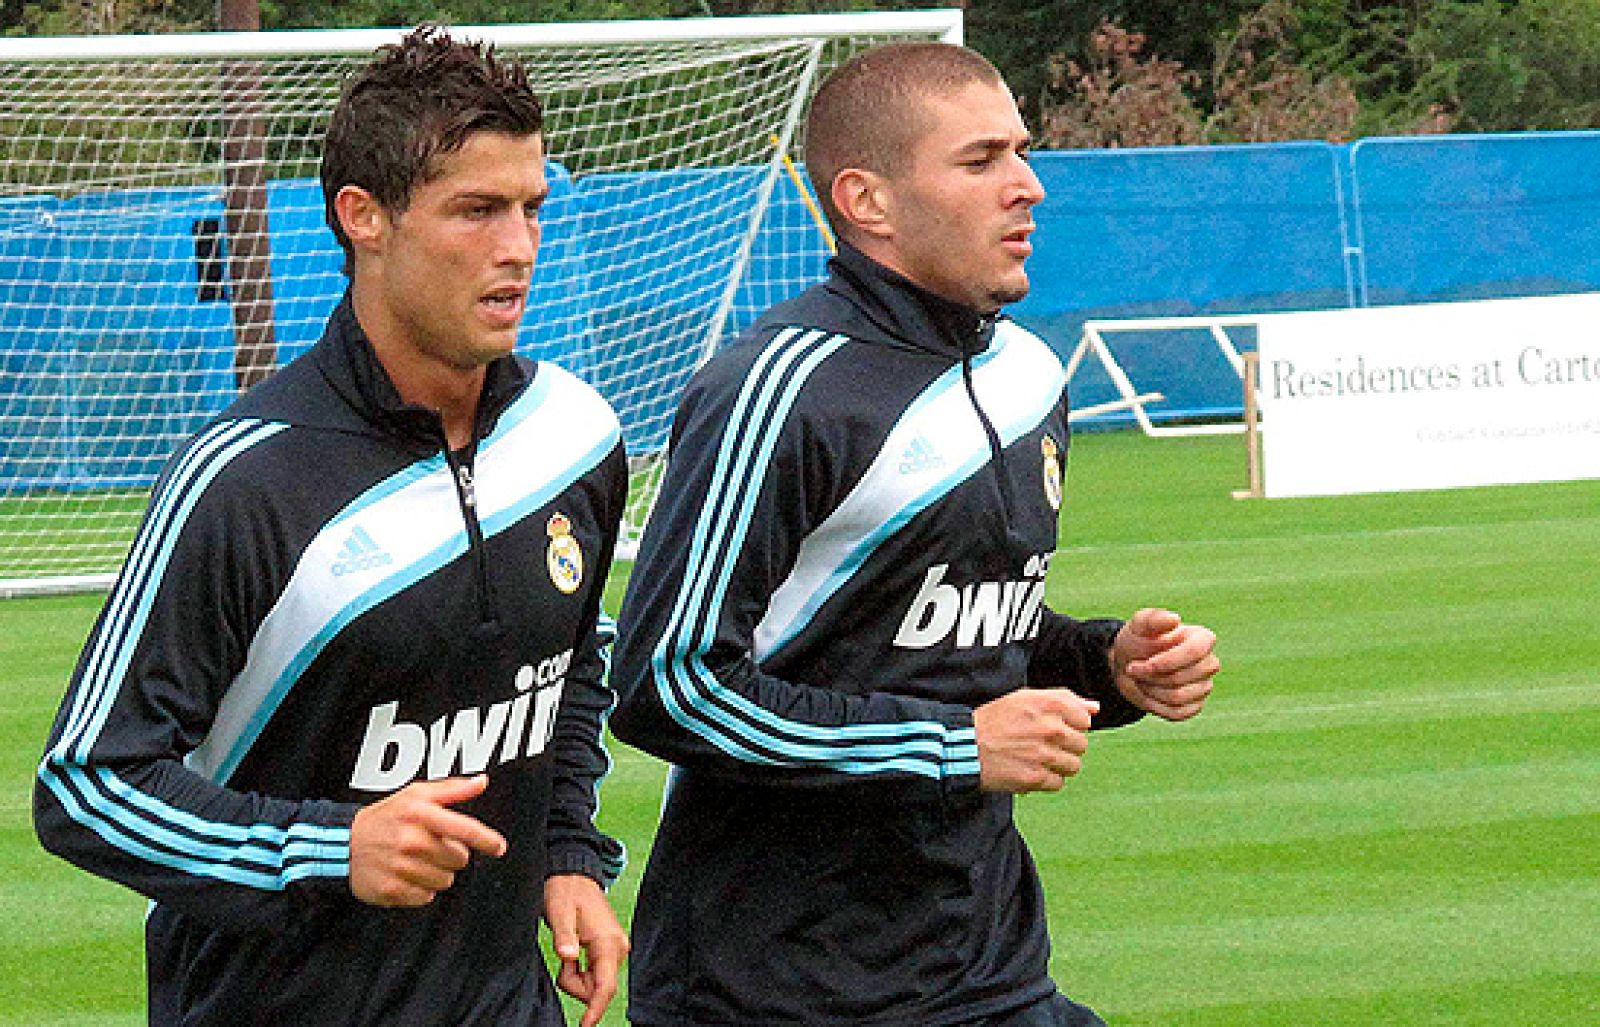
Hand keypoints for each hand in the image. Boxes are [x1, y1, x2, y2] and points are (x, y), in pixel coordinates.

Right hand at [349, 774, 506, 906]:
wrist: (344, 844)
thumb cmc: (386, 817)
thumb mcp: (416, 794)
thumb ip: (452, 789)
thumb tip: (482, 782)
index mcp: (420, 814)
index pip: (465, 828)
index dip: (487, 839)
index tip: (499, 847)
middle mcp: (411, 841)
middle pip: (459, 859)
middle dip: (451, 854)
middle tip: (431, 846)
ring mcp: (401, 868)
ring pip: (445, 880)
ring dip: (437, 873)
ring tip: (417, 860)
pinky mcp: (392, 890)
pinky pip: (427, 897)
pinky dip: (421, 889)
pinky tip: (407, 875)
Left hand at [544, 874, 628, 1026]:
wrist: (575, 877)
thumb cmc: (567, 893)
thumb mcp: (559, 913)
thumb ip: (564, 937)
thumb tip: (568, 957)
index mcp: (608, 942)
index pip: (605, 986)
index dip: (594, 1009)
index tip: (585, 1025)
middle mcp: (618, 948)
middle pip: (598, 989)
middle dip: (575, 984)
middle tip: (563, 958)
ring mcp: (615, 951)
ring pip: (595, 985)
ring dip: (576, 977)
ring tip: (568, 951)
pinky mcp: (610, 952)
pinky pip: (595, 976)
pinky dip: (580, 972)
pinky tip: (575, 955)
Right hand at [973, 687, 1098, 792]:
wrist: (965, 746)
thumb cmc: (994, 721)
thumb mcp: (1025, 699)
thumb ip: (1064, 700)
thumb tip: (1095, 708)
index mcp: (1048, 704)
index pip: (1085, 719)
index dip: (1071, 725)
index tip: (1053, 727)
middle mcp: (1050, 728)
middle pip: (1081, 744)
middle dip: (1065, 746)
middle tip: (1040, 744)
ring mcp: (1044, 754)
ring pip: (1073, 766)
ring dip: (1058, 765)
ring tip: (1036, 759)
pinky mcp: (1035, 778)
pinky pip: (1058, 783)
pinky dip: (1046, 780)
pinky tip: (1030, 770)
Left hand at [1111, 608, 1217, 720]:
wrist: (1128, 664)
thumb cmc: (1138, 640)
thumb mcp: (1139, 625)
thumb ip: (1154, 619)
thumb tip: (1174, 619)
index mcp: (1202, 639)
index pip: (1195, 652)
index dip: (1167, 661)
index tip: (1144, 663)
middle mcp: (1209, 663)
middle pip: (1181, 678)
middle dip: (1151, 676)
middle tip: (1134, 668)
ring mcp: (1204, 687)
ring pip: (1178, 698)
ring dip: (1150, 690)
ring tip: (1142, 678)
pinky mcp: (1195, 706)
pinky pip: (1177, 713)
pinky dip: (1155, 706)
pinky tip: (1149, 693)